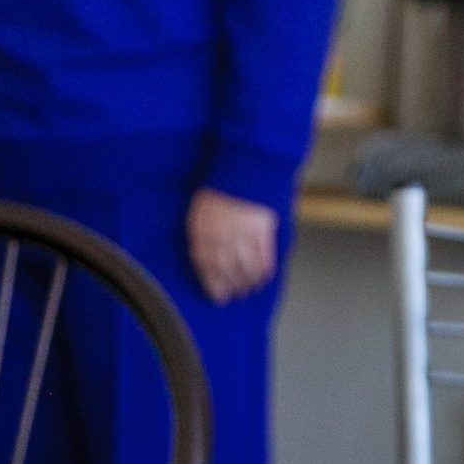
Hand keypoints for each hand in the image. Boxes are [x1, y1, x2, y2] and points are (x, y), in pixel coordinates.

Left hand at [186, 188, 278, 303]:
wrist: (244, 167)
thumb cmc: (219, 186)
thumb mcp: (199, 208)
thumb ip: (201, 231)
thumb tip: (204, 253)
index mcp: (203, 229)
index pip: (206, 264)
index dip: (212, 284)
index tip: (216, 296)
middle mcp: (221, 236)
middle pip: (226, 269)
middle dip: (229, 286)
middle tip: (233, 296)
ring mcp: (243, 234)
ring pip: (245, 267)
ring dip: (246, 282)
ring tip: (248, 290)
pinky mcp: (263, 230)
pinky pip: (263, 257)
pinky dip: (263, 271)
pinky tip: (262, 278)